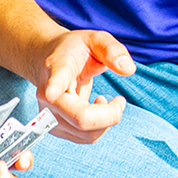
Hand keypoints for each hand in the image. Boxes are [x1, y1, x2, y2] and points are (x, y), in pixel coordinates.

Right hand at [36, 29, 135, 143]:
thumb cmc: (74, 50)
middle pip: (82, 119)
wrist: (48, 61)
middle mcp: (48, 96)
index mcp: (57, 68)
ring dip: (107, 120)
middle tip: (120, 100)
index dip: (54, 87)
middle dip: (111, 114)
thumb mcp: (95, 39)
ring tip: (105, 100)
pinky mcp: (56, 129)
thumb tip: (129, 69)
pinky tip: (96, 109)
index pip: (54, 82)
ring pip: (86, 134)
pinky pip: (86, 138)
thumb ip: (112, 49)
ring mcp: (50, 116)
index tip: (52, 91)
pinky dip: (100, 127)